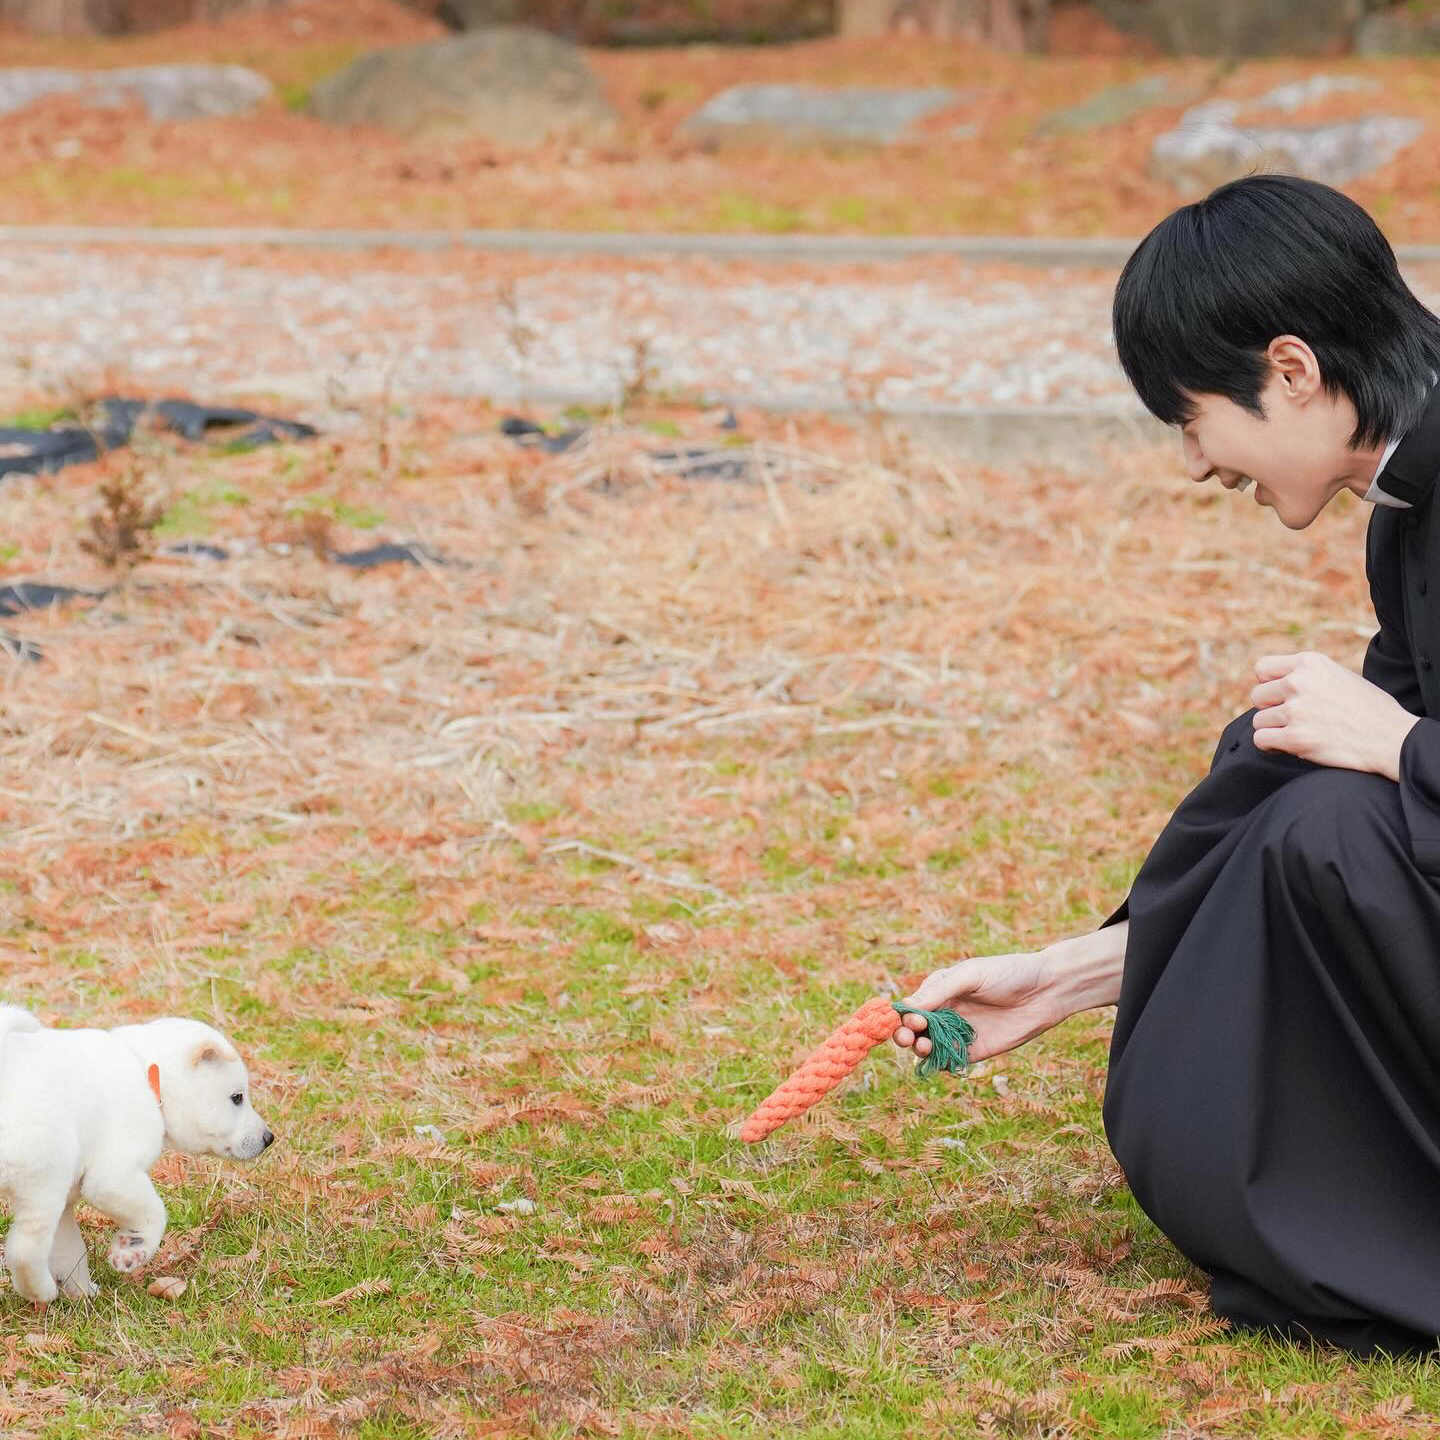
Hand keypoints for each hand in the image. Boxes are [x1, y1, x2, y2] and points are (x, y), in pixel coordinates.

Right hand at [893, 951, 1061, 1065]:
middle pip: (915, 1028)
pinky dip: (940, 1063)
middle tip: (909, 1036)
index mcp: (941, 990)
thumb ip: (940, 990)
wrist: (1046, 991)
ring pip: (929, 1046)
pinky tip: (940, 1059)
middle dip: (906, 1033)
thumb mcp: (971, 975)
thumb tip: (905, 1007)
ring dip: (920, 1049)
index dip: (903, 1015)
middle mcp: (946, 1012)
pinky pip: (950, 1061)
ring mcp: (959, 1033)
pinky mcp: (974, 1051)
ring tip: (924, 1046)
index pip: (911, 1006)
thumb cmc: (1008, 973)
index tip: (907, 1020)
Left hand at [1251, 651, 1419, 780]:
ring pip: (1259, 720)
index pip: (1262, 669)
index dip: (1269, 685)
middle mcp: (1298, 682)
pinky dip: (1271, 745)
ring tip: (1300, 732)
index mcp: (1310, 663)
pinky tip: (1289, 745)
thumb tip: (1276, 684)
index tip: (1283, 697)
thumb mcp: (1339, 676)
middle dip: (1271, 709)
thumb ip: (1308, 677)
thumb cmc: (1370, 709)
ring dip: (1274, 730)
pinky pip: (1260, 740)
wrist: (1392, 738)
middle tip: (1295, 719)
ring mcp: (1295, 710)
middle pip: (1257, 696)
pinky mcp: (1294, 737)